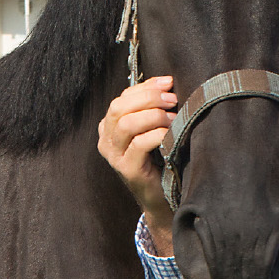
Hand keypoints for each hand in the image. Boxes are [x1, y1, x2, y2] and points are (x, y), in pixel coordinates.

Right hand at [97, 76, 177, 249]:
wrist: (160, 197)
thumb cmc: (158, 159)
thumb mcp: (150, 129)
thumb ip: (150, 108)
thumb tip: (167, 83)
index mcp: (108, 127)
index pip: (121, 98)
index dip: (145, 87)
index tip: (168, 82)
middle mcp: (106, 140)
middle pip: (119, 108)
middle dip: (148, 98)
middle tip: (172, 99)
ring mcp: (114, 156)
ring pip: (126, 124)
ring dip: (153, 116)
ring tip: (173, 116)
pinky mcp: (127, 170)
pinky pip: (139, 144)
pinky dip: (157, 134)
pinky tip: (170, 133)